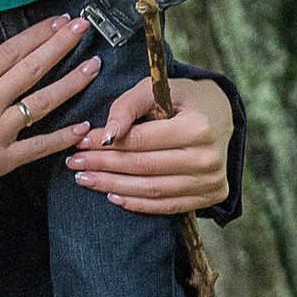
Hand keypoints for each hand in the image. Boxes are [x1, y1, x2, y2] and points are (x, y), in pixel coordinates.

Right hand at [0, 15, 102, 197]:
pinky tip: (83, 127)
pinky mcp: (1, 160)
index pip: (9, 52)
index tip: (58, 22)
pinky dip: (60, 138)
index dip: (36, 35)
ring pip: (40, 103)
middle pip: (31, 69)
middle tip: (83, 29)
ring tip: (94, 67)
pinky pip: (37, 147)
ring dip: (70, 84)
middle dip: (60, 46)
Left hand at [67, 73, 230, 214]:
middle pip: (143, 167)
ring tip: (86, 179)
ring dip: (113, 187)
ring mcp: (211, 180)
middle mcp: (207, 157)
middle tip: (75, 163)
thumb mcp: (156, 89)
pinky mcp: (210, 196)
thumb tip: (106, 134)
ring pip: (151, 190)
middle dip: (103, 165)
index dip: (107, 143)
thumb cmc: (183, 100)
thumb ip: (128, 105)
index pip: (141, 140)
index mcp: (197, 126)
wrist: (222, 117)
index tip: (82, 141)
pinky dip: (137, 203)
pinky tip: (113, 195)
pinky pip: (167, 206)